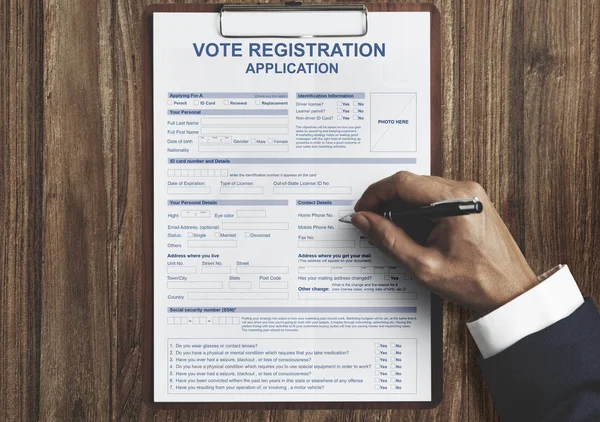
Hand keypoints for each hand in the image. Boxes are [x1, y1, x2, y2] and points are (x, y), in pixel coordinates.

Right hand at [352, 171, 537, 314]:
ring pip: (421, 190)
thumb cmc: (476, 283)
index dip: (375, 195)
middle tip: (373, 226)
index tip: (362, 211)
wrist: (511, 293)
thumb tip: (364, 220)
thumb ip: (388, 240)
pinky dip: (418, 211)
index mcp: (455, 200)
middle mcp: (465, 190)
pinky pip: (435, 197)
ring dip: (402, 208)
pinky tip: (415, 233)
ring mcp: (471, 195)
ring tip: (395, 234)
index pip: (402, 182)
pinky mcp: (471, 203)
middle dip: (387, 202)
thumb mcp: (423, 266)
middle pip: (411, 183)